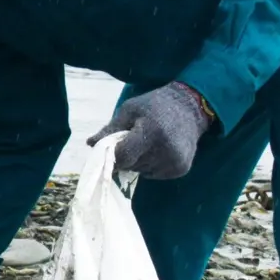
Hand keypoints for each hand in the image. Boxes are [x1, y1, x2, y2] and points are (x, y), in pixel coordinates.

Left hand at [88, 82, 211, 178]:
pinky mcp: (181, 169)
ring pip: (141, 171)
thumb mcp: (129, 110)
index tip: (110, 149)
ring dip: (138, 161)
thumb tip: (90, 144)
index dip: (113, 155)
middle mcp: (166, 150)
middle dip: (125, 157)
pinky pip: (154, 174)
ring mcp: (175, 162)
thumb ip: (110, 129)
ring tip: (147, 142)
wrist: (190, 107)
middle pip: (131, 165)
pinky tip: (158, 150)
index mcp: (151, 132)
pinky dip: (150, 165)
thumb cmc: (154, 105)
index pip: (123, 156)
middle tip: (131, 140)